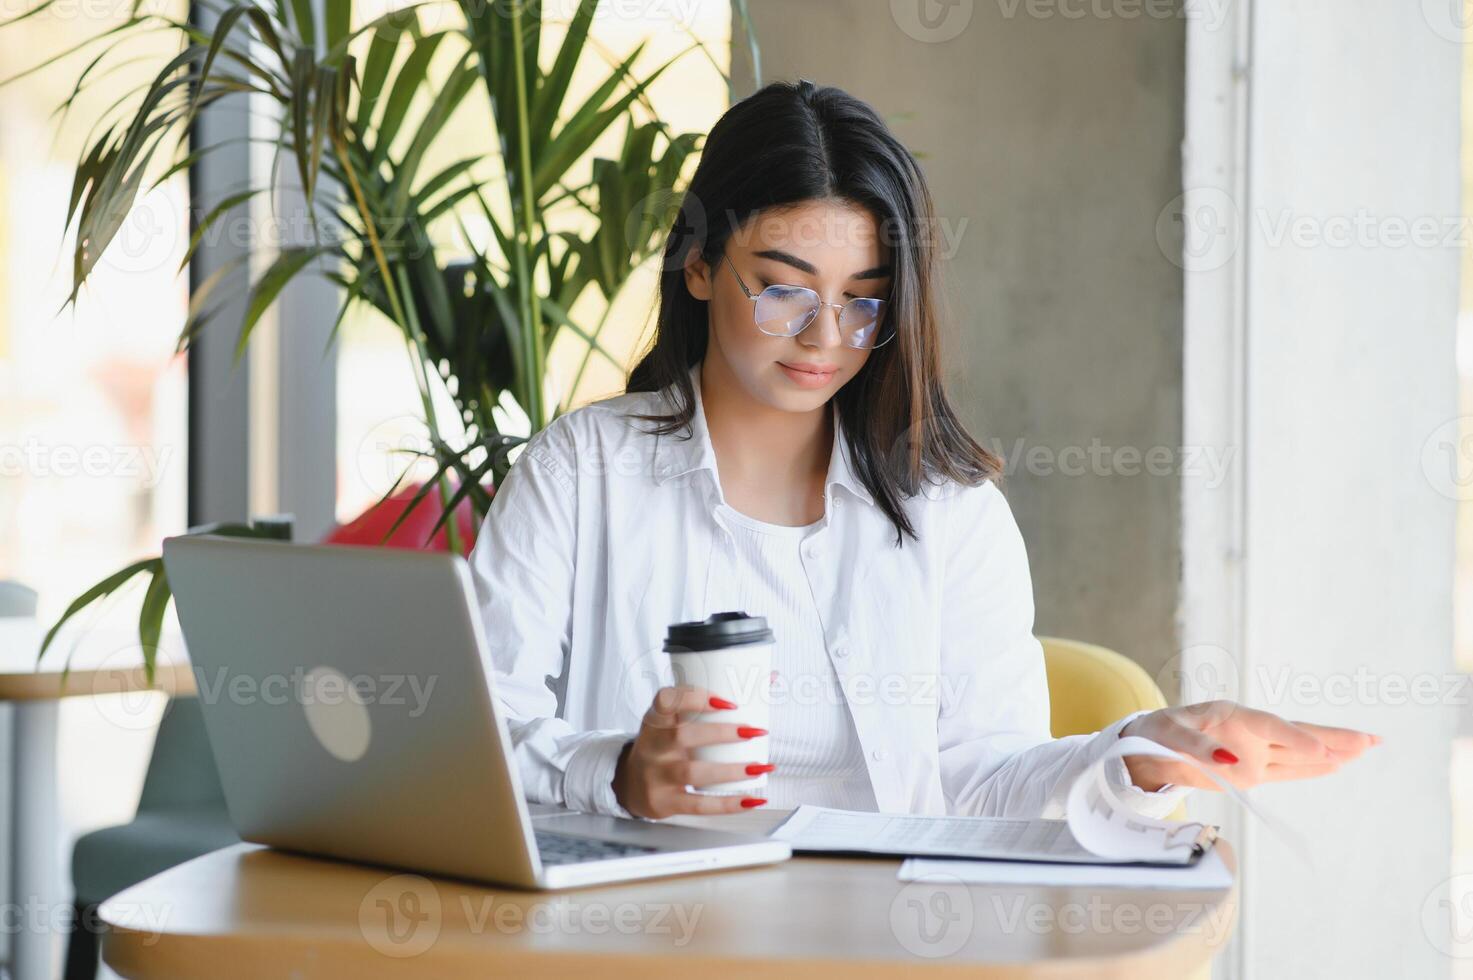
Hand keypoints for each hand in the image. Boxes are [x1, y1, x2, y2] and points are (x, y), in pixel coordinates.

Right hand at [612, 684, 774, 818]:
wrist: (632, 783)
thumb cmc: (666, 744)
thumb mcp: (675, 721)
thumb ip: (712, 702)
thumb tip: (770, 677)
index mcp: (656, 719)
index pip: (665, 700)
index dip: (694, 697)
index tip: (727, 702)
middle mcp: (653, 746)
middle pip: (682, 736)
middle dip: (722, 733)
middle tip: (755, 731)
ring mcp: (656, 775)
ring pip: (692, 772)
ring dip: (731, 771)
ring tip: (761, 767)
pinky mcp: (664, 802)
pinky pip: (697, 804)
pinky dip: (727, 804)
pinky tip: (751, 799)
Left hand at [1119, 699, 1381, 791]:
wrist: (1147, 745)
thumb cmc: (1157, 733)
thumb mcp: (1169, 737)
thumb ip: (1199, 748)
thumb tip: (1233, 762)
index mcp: (1231, 716)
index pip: (1272, 728)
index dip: (1297, 739)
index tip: (1323, 752)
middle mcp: (1249, 733)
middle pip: (1297, 734)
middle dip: (1333, 738)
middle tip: (1372, 740)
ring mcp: (1253, 752)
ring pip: (1299, 753)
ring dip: (1331, 752)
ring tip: (1366, 748)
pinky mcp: (1251, 771)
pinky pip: (1287, 770)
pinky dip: (1311, 768)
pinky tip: (1335, 765)